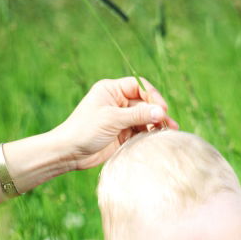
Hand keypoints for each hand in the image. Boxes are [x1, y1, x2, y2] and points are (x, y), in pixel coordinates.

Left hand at [56, 76, 178, 170]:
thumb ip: (138, 114)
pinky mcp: (123, 134)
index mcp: (111, 90)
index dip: (152, 96)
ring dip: (156, 125)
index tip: (162, 109)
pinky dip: (149, 135)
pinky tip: (157, 140)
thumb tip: (162, 111)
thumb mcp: (112, 119)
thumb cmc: (85, 130)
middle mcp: (117, 102)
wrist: (70, 153)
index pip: (139, 86)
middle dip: (157, 113)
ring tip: (168, 134)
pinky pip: (140, 132)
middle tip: (170, 125)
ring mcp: (120, 119)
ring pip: (145, 118)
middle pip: (145, 103)